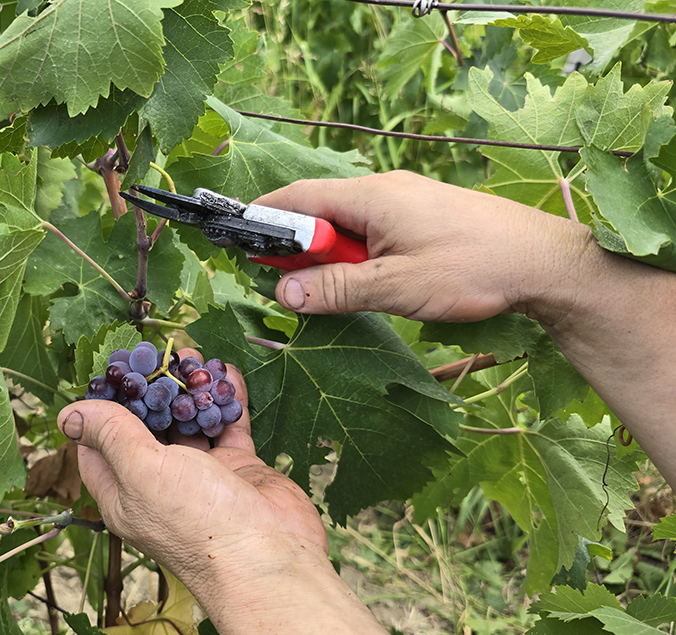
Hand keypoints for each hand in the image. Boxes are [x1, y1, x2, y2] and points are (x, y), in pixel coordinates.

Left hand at [57, 349, 325, 598]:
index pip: (98, 444)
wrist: (270, 556)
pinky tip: (226, 372)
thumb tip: (67, 414)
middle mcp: (158, 484)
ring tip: (192, 353)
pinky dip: (225, 398)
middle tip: (156, 352)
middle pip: (145, 427)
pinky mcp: (237, 468)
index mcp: (124, 492)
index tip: (111, 370)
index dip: (100, 407)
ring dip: (188, 388)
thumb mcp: (141, 469)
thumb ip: (110, 435)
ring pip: (187, 421)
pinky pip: (227, 424)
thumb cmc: (198, 519)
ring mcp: (200, 475)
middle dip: (150, 389)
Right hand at [258, 171, 591, 323]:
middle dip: (299, 249)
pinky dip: (358, 257)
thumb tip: (283, 292)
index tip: (239, 246)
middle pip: (319, 213)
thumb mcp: (396, 287)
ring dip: (332, 258)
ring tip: (338, 293)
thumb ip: (335, 289)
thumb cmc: (475, 268)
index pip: (297, 199)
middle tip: (292, 288)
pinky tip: (370, 284)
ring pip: (346, 227)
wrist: (546, 263)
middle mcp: (384, 190)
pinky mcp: (421, 217)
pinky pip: (372, 232)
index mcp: (371, 195)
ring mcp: (404, 202)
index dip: (263, 221)